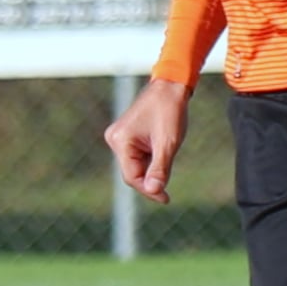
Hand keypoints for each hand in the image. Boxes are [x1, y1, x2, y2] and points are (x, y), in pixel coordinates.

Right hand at [105, 78, 190, 203]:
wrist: (171, 86)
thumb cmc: (170, 111)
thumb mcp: (168, 143)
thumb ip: (160, 169)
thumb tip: (154, 191)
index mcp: (121, 141)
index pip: (132, 176)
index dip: (149, 190)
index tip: (166, 199)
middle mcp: (115, 139)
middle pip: (132, 172)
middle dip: (150, 181)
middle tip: (167, 193)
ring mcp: (120, 137)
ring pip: (136, 165)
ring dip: (152, 170)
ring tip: (168, 158)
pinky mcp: (127, 136)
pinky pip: (138, 156)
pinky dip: (150, 161)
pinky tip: (163, 154)